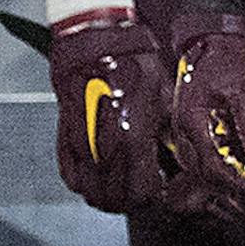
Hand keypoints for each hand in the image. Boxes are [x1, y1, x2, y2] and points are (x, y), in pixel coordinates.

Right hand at [49, 16, 170, 211]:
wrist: (95, 45)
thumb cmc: (133, 61)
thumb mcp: (166, 92)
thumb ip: (171, 128)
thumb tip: (180, 151)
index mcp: (133, 137)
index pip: (143, 192)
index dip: (156, 193)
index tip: (163, 184)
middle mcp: (104, 149)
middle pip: (116, 200)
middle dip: (134, 199)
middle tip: (145, 186)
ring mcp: (81, 148)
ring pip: (92, 195)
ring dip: (109, 196)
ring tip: (125, 182)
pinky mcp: (64, 142)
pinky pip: (73, 180)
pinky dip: (87, 184)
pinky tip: (102, 172)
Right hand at [170, 14, 244, 207]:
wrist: (211, 44)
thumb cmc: (224, 61)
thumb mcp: (243, 85)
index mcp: (192, 124)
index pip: (214, 168)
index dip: (240, 185)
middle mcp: (186, 137)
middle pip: (209, 178)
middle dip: (239, 194)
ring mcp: (190, 138)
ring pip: (207, 176)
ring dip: (234, 190)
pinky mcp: (199, 137)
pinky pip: (210, 164)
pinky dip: (230, 176)